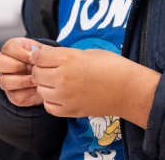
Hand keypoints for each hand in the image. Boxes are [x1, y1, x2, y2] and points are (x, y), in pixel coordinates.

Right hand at [0, 37, 43, 106]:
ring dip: (22, 81)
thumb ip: (41, 52)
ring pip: (3, 81)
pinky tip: (37, 88)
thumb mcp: (46, 52)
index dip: (19, 52)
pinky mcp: (13, 95)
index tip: (33, 57)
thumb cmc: (47, 61)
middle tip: (31, 68)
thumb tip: (36, 55)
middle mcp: (6, 64)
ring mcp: (7, 80)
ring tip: (36, 80)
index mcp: (14, 49)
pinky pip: (15, 96)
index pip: (7, 47)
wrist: (53, 77)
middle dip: (15, 65)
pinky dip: (28, 92)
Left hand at [29, 46, 159, 127]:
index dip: (40, 56)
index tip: (45, 57)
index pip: (38, 57)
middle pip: (36, 74)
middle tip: (53, 69)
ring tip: (59, 82)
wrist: (128, 89)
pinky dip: (52, 100)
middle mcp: (62, 78)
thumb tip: (48, 56)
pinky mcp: (68, 111)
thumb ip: (66, 55)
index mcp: (67, 59)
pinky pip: (48, 106)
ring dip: (46, 85)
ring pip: (41, 90)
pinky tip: (62, 95)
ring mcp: (64, 96)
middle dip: (41, 70)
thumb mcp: (88, 52)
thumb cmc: (112, 66)